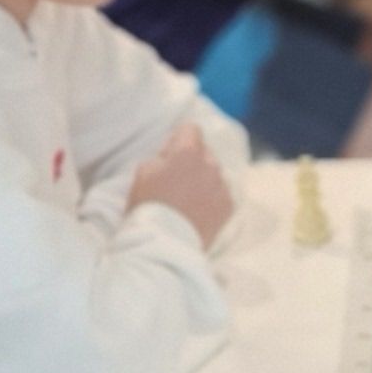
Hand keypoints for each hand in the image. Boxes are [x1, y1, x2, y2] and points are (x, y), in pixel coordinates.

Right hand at [126, 122, 232, 243]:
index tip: (170, 152)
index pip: (191, 129)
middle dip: (192, 160)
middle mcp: (210, 164)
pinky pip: (221, 194)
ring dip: (203, 179)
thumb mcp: (143, 171)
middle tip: (175, 180)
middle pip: (204, 152)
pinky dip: (212, 198)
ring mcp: (222, 186)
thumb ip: (162, 155)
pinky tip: (197, 211)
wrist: (164, 243)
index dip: (178, 138)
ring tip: (186, 199)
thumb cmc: (148, 206)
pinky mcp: (228, 206)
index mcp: (188, 151)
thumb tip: (172, 152)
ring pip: (214, 173)